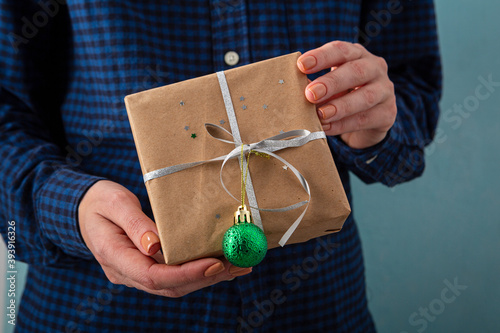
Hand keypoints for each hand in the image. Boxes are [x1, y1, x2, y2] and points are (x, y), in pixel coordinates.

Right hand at [78, 180, 251, 297]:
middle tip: (238, 265)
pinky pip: (174, 275)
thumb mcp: (113, 203)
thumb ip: (135, 224)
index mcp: (114, 257)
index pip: (153, 276)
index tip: (215, 263)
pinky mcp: (146, 266)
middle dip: (206, 278)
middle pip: (170, 286)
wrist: (83, 209)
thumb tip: (156, 247)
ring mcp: (136, 272)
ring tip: (238, 266)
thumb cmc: (97, 202)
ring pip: (175, 285)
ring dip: (208, 278)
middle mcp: (126, 272)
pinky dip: (199, 271)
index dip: (186, 273)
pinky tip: (221, 263)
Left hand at [297, 41, 396, 148]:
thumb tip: (291, 89)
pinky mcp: (388, 113)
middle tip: (310, 93)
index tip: (301, 65)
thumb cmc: (343, 95)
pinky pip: (365, 119)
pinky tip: (328, 129)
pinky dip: (344, 124)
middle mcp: (375, 67)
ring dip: (340, 106)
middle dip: (331, 82)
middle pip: (356, 71)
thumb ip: (315, 85)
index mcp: (357, 54)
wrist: (369, 119)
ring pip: (365, 96)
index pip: (341, 50)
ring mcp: (385, 90)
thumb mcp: (330, 86)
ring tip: (321, 114)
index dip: (322, 56)